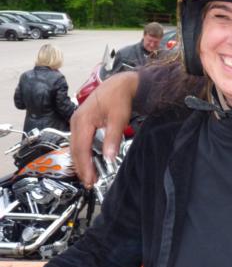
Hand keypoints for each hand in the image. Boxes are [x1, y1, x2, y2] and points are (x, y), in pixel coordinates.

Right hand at [70, 71, 138, 187]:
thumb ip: (113, 138)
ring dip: (81, 161)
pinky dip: (83, 153)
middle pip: (75, 150)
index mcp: (82, 120)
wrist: (120, 84)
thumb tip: (108, 157)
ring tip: (89, 176)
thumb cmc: (119, 98)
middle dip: (81, 167)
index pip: (81, 149)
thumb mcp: (119, 118)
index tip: (90, 179)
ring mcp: (77, 121)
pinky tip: (89, 161)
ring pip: (76, 146)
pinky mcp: (82, 122)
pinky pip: (79, 141)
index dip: (85, 166)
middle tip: (89, 182)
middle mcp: (76, 121)